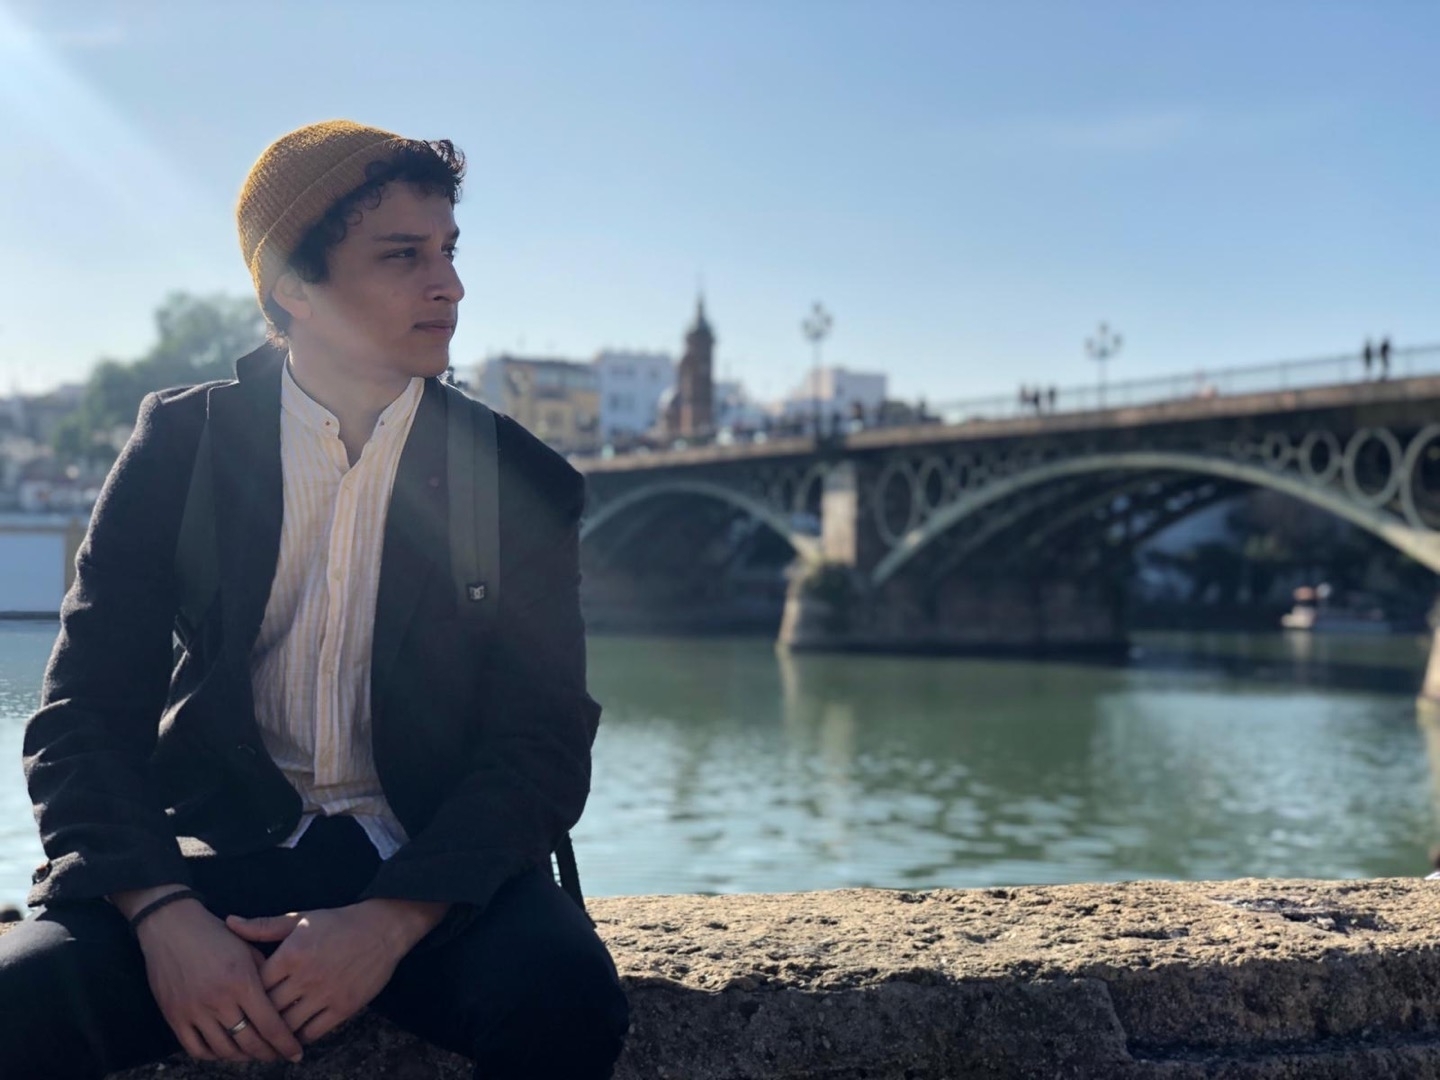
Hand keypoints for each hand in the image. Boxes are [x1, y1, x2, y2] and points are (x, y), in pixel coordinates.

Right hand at [127, 894, 304, 1063]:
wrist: (171, 927)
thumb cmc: (215, 934)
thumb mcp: (247, 948)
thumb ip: (266, 974)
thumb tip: (282, 998)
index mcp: (242, 982)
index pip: (270, 1024)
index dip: (285, 1043)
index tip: (296, 1053)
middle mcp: (219, 1000)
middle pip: (249, 1042)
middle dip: (268, 1053)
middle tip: (277, 1055)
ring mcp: (195, 1011)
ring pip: (224, 1050)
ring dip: (242, 1056)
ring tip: (253, 1053)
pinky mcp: (175, 1016)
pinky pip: (196, 1049)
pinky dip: (212, 1055)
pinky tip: (224, 1051)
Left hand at [226, 899, 446, 1043]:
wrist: (383, 928)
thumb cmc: (338, 922)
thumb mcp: (300, 919)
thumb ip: (263, 926)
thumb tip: (229, 922)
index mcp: (292, 954)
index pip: (256, 985)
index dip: (247, 994)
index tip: (242, 999)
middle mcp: (306, 977)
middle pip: (269, 1009)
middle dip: (257, 1018)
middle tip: (247, 1025)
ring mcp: (326, 994)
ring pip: (288, 1025)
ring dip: (276, 1032)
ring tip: (267, 1036)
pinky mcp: (343, 1007)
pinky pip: (313, 1032)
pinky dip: (300, 1037)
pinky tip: (294, 1034)